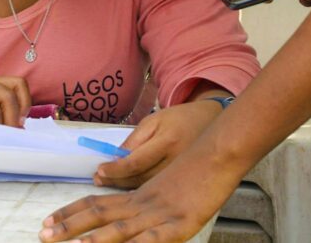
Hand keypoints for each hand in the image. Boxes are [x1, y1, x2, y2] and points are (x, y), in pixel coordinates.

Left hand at [40, 137, 240, 242]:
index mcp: (138, 194)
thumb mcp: (165, 185)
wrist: (219, 150)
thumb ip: (145, 199)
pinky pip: (156, 237)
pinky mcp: (182, 222)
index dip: (70, 212)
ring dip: (96, 239)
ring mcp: (161, 213)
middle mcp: (143, 203)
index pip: (97, 203)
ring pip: (122, 227)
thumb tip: (124, 209)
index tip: (47, 222)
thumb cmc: (196, 169)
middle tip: (43, 236)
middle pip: (100, 214)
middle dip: (70, 227)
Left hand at [92, 100, 222, 188]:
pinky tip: (129, 188)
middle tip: (99, 179)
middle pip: (140, 178)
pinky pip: (159, 191)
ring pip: (149, 188)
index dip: (116, 169)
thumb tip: (116, 158)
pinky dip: (141, 190)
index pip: (136, 162)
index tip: (99, 170)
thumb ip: (135, 139)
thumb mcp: (155, 120)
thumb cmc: (179, 119)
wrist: (211, 122)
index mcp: (168, 142)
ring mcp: (184, 176)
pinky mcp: (187, 184)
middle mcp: (176, 162)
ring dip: (126, 187)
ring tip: (108, 183)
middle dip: (117, 180)